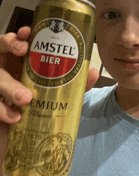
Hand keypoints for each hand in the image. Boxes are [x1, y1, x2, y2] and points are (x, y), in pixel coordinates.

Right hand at [0, 26, 98, 175]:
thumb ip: (76, 85)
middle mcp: (8, 71)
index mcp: (22, 64)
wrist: (31, 143)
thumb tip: (93, 71)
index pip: (16, 41)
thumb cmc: (46, 111)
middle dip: (9, 44)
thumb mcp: (62, 96)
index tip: (27, 32)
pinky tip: (16, 117)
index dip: (18, 34)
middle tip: (23, 49)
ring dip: (8, 84)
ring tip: (25, 98)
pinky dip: (3, 110)